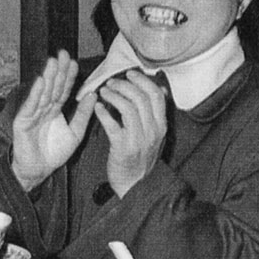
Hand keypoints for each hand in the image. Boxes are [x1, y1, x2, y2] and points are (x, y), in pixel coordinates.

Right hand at [10, 51, 94, 190]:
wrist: (38, 171)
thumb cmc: (54, 153)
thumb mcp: (75, 133)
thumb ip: (83, 115)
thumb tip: (93, 95)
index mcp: (55, 111)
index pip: (63, 90)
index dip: (69, 76)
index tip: (74, 62)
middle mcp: (43, 109)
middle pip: (53, 87)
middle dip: (58, 70)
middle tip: (63, 54)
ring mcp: (32, 114)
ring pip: (43, 93)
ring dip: (47, 77)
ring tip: (53, 62)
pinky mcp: (23, 121)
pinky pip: (31, 105)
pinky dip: (35, 93)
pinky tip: (41, 81)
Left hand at [94, 70, 168, 197]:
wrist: (136, 185)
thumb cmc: (141, 156)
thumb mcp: (155, 134)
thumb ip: (156, 113)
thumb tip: (161, 88)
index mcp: (162, 125)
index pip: (156, 95)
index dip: (142, 81)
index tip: (129, 74)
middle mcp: (153, 131)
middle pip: (141, 98)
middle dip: (124, 85)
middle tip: (111, 82)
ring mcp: (139, 140)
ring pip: (128, 108)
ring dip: (113, 96)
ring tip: (103, 92)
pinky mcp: (123, 148)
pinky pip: (112, 125)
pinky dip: (103, 113)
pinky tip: (97, 107)